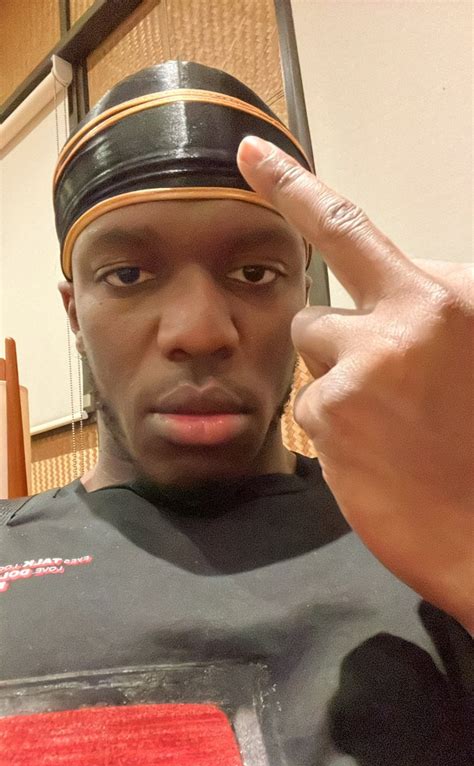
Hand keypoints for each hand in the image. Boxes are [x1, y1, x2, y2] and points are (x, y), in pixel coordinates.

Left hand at [237, 136, 473, 630]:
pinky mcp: (331, 415)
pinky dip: (337, 429)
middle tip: (352, 359)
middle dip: (333, 341)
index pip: (352, 230)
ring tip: (390, 426)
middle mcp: (404, 319)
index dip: (293, 187)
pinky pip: (313, 407)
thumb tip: (374, 295)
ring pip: (314, 357)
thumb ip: (418, 312)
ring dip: (339, 386)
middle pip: (317, 308)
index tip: (252, 155)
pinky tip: (378, 455)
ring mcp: (362, 367)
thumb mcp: (467, 352)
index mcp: (445, 298)